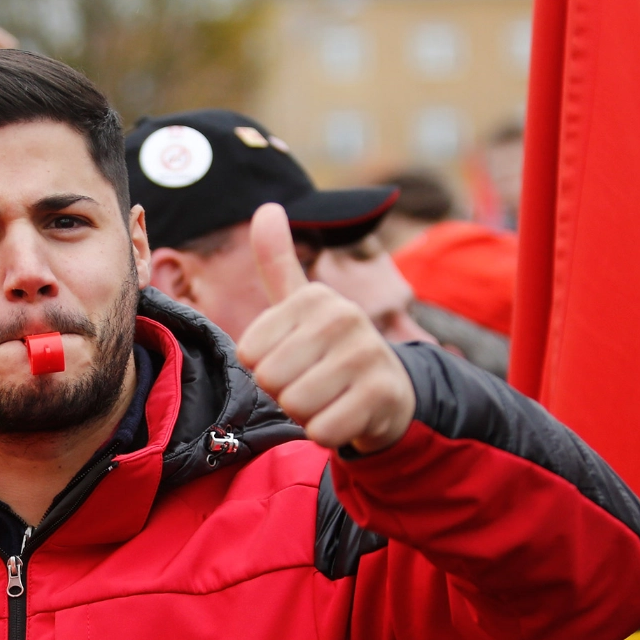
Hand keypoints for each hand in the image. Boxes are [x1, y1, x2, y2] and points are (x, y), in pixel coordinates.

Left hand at [234, 204, 415, 453]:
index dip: (264, 366)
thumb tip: (267, 206)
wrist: (390, 392)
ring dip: (305, 413)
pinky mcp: (382, 394)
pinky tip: (344, 415)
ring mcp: (366, 354)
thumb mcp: (301, 302)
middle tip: (311, 381)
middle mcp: (343, 317)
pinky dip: (325, 432)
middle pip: (270, 379)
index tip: (294, 357)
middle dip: (283, 391)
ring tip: (328, 396)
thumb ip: (278, 259)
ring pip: (295, 405)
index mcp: (315, 296)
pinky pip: (321, 430)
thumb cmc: (329, 347)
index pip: (249, 353)